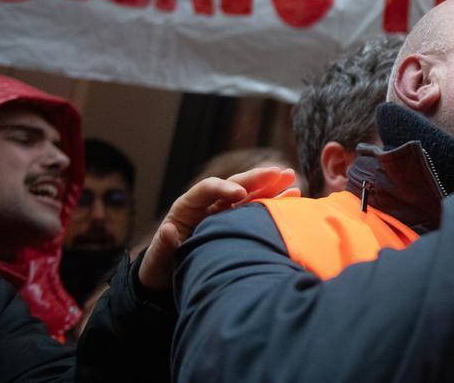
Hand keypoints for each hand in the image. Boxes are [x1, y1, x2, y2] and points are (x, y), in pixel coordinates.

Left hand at [137, 167, 298, 289]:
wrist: (169, 280)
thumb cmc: (162, 268)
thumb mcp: (159, 258)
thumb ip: (165, 245)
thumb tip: (170, 229)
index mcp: (188, 207)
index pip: (207, 189)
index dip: (224, 189)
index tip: (240, 195)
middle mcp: (209, 206)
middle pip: (234, 185)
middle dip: (256, 178)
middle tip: (277, 172)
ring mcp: (225, 214)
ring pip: (250, 194)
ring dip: (270, 185)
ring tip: (291, 177)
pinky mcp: (238, 224)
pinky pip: (258, 209)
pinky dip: (275, 201)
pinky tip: (294, 195)